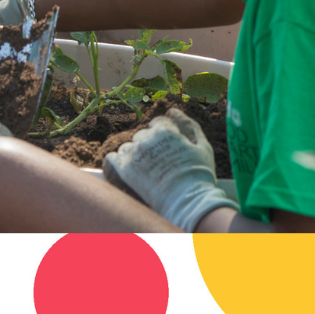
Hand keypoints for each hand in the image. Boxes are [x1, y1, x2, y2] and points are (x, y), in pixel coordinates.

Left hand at [103, 109, 237, 230]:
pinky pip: (112, 158)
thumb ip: (188, 125)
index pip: (158, 122)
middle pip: (142, 135)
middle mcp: (147, 139)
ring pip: (128, 147)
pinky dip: (117, 161)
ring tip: (145, 169)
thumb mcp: (202, 146)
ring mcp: (134, 154)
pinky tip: (125, 169)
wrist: (187, 202)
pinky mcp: (124, 171)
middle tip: (159, 161)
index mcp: (165, 130)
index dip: (164, 133)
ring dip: (134, 153)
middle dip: (149, 143)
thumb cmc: (198, 174)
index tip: (168, 145)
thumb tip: (172, 111)